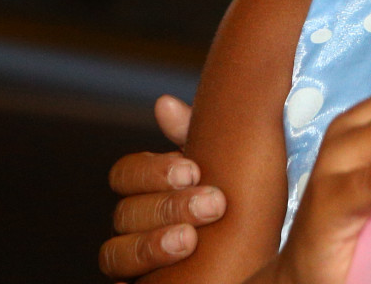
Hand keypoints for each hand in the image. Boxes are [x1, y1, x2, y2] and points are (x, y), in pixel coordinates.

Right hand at [99, 95, 226, 279]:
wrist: (254, 256)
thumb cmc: (235, 204)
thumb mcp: (222, 167)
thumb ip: (194, 135)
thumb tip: (164, 104)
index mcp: (148, 191)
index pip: (125, 175)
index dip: (152, 171)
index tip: (193, 169)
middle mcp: (133, 227)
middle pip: (125, 213)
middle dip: (167, 206)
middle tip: (213, 203)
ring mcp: (134, 264)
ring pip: (116, 254)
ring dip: (151, 245)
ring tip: (190, 241)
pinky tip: (157, 280)